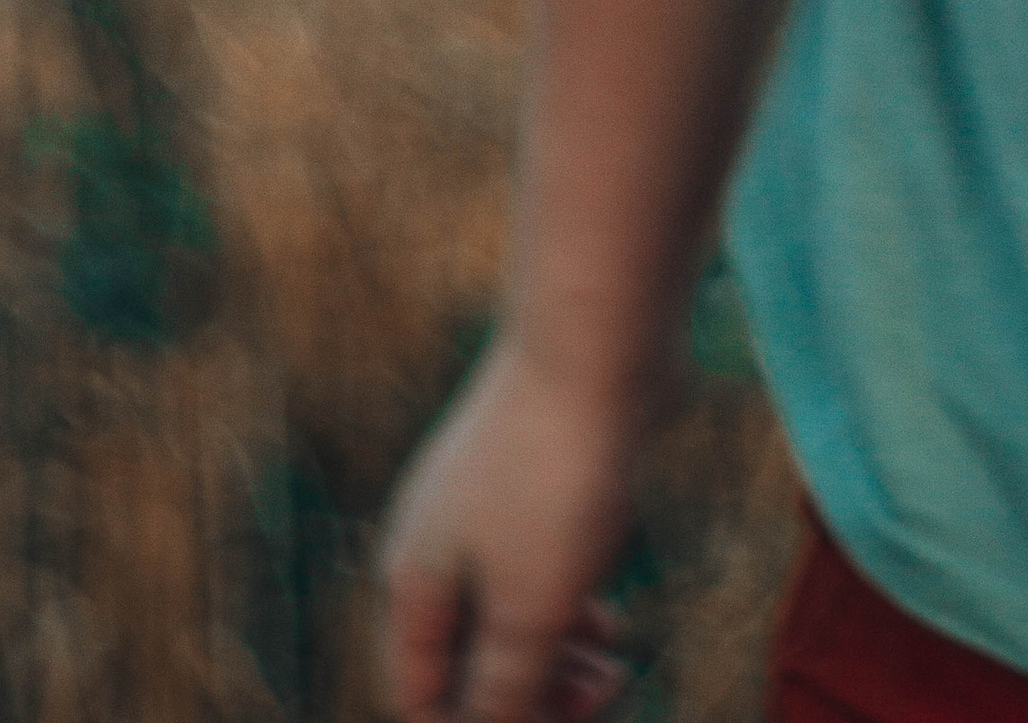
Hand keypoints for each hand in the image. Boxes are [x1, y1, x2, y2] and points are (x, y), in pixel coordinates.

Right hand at [379, 341, 645, 721]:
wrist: (597, 342)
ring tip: (614, 667)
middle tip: (604, 696)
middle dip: (531, 698)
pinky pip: (537, 571)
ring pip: (507, 616)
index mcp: (414, 581)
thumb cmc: (556, 477)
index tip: (555, 721)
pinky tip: (608, 619)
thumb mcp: (531, 608)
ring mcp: (484, 507)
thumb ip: (505, 692)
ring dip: (555, 659)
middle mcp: (436, 546)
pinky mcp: (534, 480)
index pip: (420, 697)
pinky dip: (568, 607)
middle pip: (466, 662)